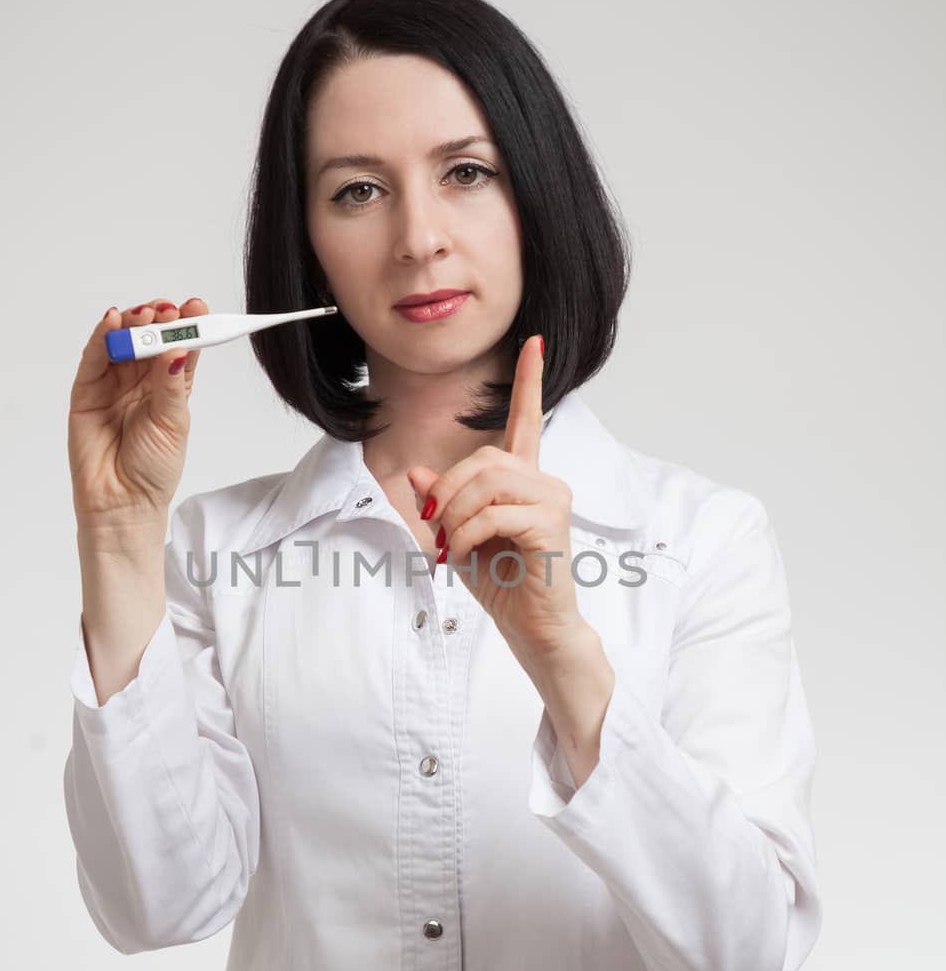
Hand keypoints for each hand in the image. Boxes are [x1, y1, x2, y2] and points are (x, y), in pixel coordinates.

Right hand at [68, 297, 208, 532]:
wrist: (123, 502)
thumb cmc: (153, 469)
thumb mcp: (173, 424)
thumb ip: (172, 386)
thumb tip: (178, 348)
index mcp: (170, 385)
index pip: (180, 346)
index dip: (188, 325)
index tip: (197, 308)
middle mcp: (141, 379)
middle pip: (150, 337)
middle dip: (159, 319)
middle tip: (168, 312)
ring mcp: (113, 382)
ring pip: (122, 341)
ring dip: (133, 323)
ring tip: (145, 316)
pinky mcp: (87, 390)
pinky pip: (94, 357)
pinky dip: (101, 336)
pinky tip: (112, 321)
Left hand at [407, 335, 586, 669]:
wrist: (534, 628)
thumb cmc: (502, 585)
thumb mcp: (459, 538)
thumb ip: (442, 504)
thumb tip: (418, 473)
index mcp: (525, 480)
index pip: (527, 419)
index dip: (528, 380)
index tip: (533, 341)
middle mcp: (544, 481)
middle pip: (485, 457)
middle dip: (448, 490)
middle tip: (434, 526)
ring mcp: (552, 499)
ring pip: (489, 481)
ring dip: (456, 514)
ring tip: (452, 544)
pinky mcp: (552, 523)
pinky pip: (496, 512)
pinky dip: (469, 533)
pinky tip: (467, 553)